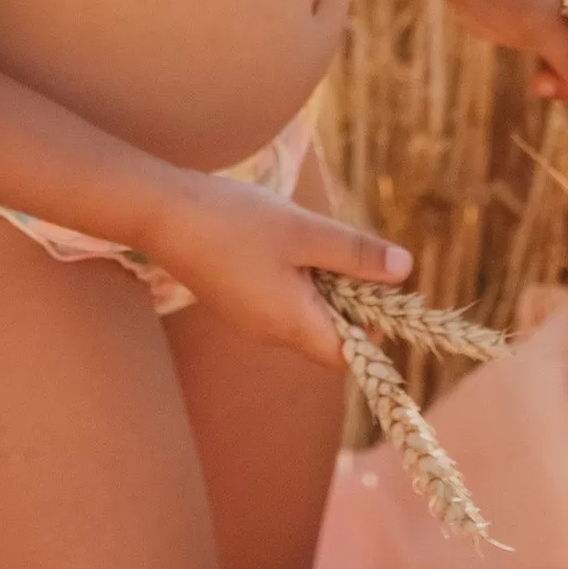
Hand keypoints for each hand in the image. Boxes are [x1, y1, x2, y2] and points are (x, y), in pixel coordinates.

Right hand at [142, 168, 411, 370]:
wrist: (162, 214)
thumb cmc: (235, 222)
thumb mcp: (305, 232)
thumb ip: (355, 254)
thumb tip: (405, 269)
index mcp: (292, 325)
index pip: (350, 354)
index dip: (373, 328)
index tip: (380, 286)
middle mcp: (271, 333)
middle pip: (328, 335)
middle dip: (350, 299)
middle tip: (350, 252)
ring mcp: (250, 318)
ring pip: (305, 313)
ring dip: (322, 284)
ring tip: (315, 239)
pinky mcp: (236, 299)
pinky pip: (281, 300)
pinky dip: (297, 277)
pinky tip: (286, 238)